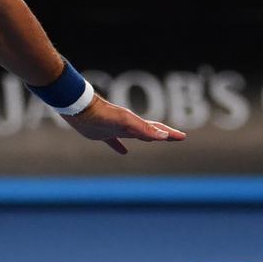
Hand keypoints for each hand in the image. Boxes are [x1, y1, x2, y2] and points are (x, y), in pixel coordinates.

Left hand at [63, 95, 186, 154]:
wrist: (79, 109)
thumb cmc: (102, 114)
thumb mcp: (126, 122)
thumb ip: (144, 129)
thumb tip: (163, 135)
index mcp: (135, 123)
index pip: (157, 129)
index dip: (170, 134)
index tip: (182, 137)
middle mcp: (128, 125)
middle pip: (149, 131)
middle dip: (163, 134)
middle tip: (175, 137)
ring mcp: (115, 129)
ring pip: (135, 135)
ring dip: (146, 138)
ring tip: (154, 141)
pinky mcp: (102, 134)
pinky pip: (114, 142)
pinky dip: (120, 147)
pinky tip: (123, 152)